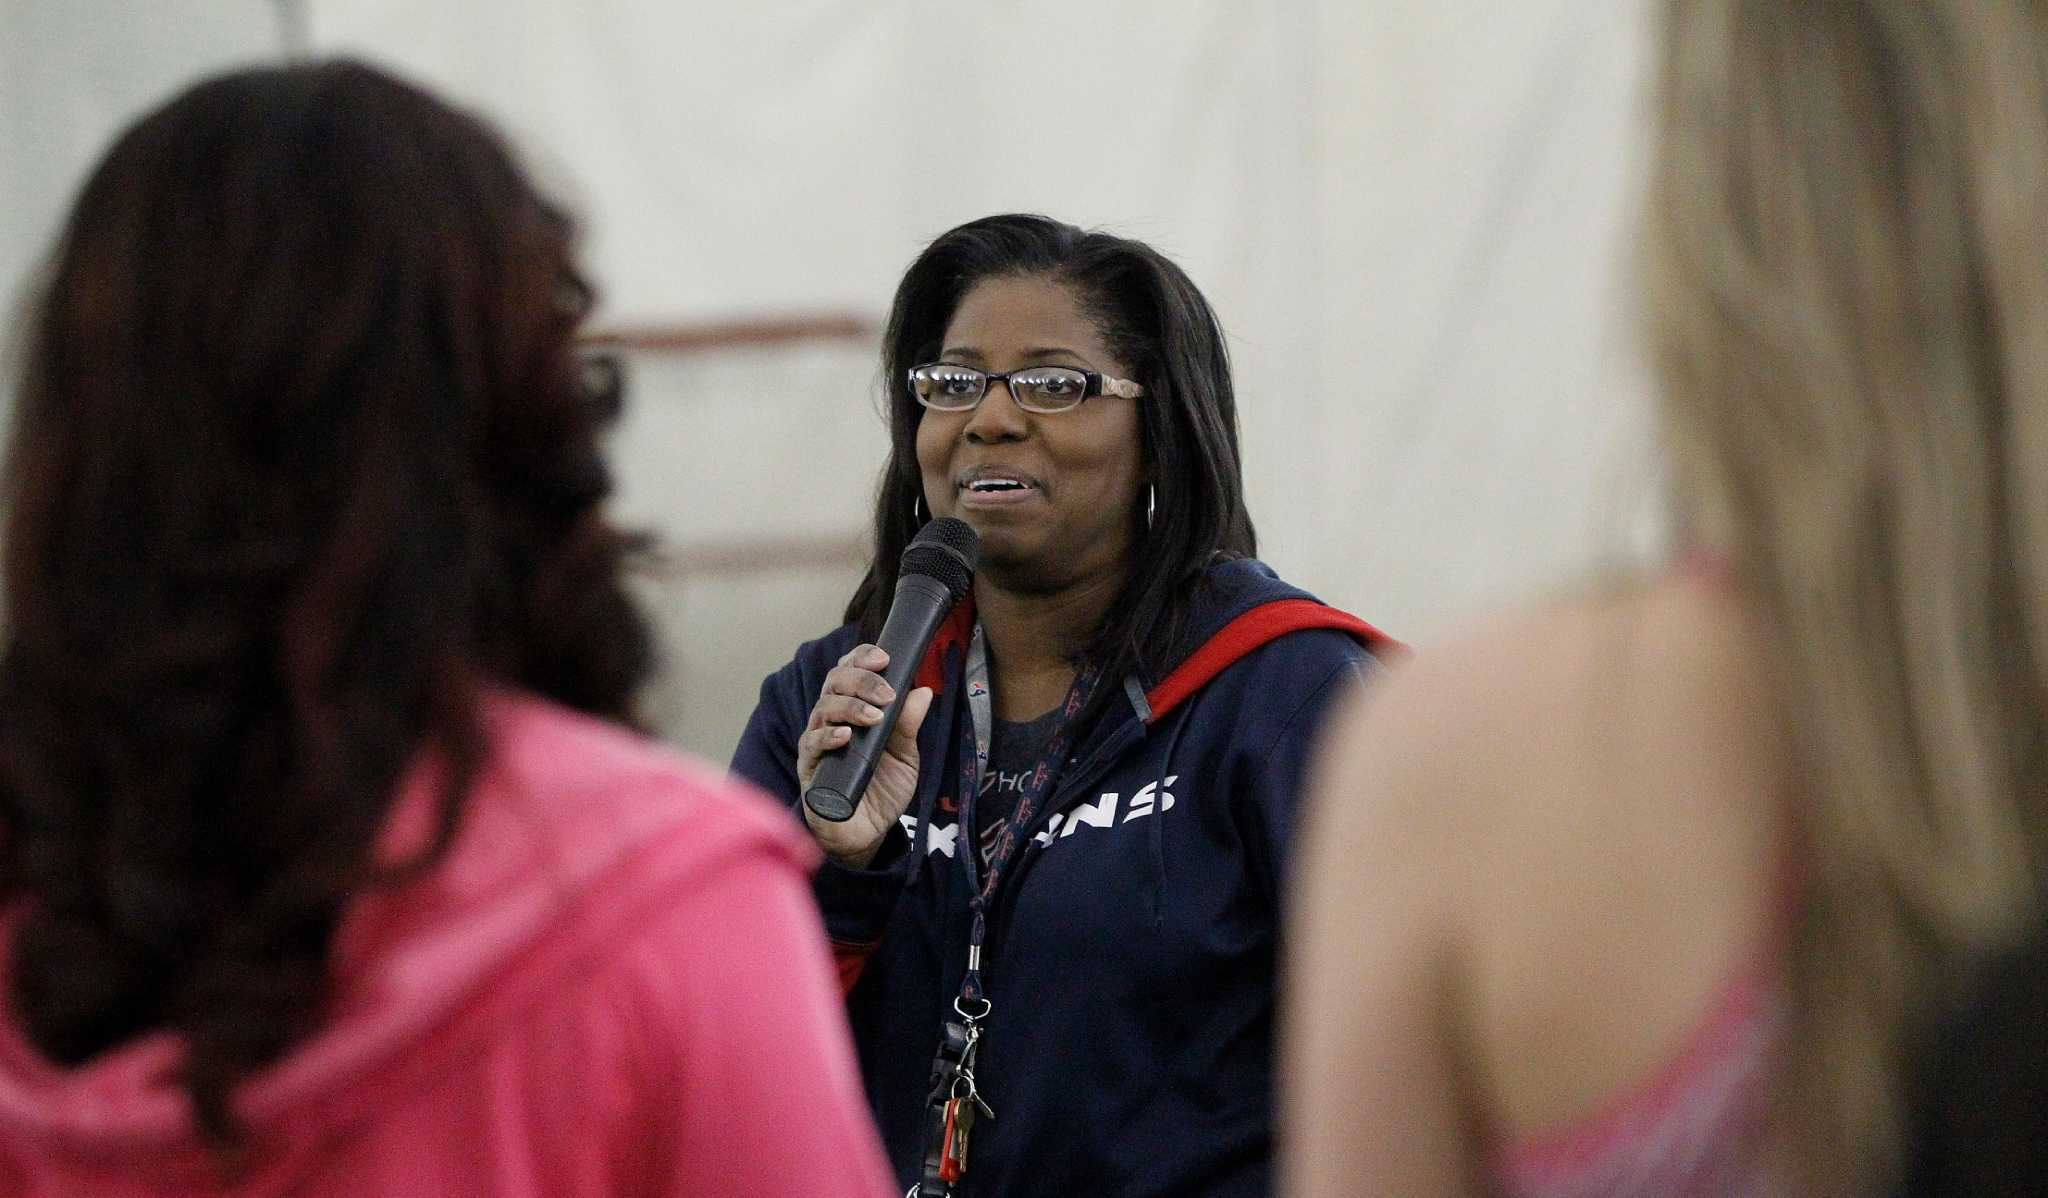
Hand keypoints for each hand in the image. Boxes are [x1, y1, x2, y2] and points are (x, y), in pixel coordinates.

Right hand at [796, 644, 933, 868]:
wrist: (867, 834)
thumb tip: (923, 691)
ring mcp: (817, 742)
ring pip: (823, 708)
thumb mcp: (905, 757)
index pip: (849, 671)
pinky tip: (846, 736)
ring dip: (851, 707)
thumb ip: (909, 726)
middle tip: (887, 693)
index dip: (862, 658)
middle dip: (861, 681)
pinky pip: (812, 744)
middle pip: (834, 682)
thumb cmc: (882, 790)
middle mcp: (830, 719)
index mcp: (853, 709)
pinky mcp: (809, 768)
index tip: (884, 657)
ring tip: (875, 717)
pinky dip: (828, 736)